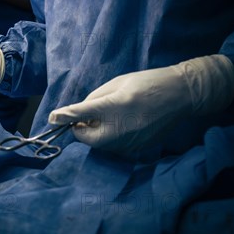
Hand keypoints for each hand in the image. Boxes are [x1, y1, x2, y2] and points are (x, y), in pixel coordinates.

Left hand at [49, 55, 233, 152]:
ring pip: (101, 145)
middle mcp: (119, 130)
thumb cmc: (147, 83)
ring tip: (110, 117)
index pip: (79, 115)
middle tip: (88, 116)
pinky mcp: (138, 150)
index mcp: (112, 108)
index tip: (51, 118)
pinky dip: (112, 138)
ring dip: (97, 134)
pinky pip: (115, 147)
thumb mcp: (117, 83)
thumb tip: (80, 113)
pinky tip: (124, 124)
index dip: (63, 116)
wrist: (181, 96)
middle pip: (87, 138)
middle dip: (83, 128)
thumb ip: (95, 99)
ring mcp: (129, 144)